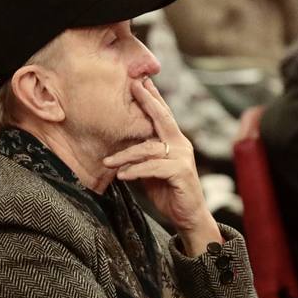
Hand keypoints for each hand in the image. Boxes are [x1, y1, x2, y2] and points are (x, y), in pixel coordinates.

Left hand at [103, 77, 220, 254]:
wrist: (189, 217)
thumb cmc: (169, 193)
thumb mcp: (151, 171)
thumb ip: (141, 157)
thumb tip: (120, 148)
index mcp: (174, 142)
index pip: (162, 116)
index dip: (153, 97)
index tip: (141, 81)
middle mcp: (181, 145)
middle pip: (162, 118)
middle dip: (147, 101)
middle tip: (133, 86)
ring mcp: (182, 157)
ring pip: (148, 149)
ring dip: (126, 155)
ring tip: (108, 162)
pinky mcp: (181, 172)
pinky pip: (153, 167)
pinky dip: (136, 171)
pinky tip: (122, 175)